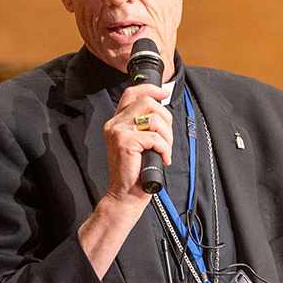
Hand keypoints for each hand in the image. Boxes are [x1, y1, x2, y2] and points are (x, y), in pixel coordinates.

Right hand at [102, 82, 172, 208]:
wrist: (124, 194)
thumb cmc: (134, 172)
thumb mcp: (137, 144)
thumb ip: (143, 126)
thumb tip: (161, 113)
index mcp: (117, 122)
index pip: (131, 94)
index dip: (149, 89)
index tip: (163, 92)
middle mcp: (115, 124)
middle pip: (147, 102)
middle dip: (165, 117)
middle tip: (166, 136)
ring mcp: (119, 132)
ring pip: (154, 119)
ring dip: (167, 136)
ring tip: (164, 150)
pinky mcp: (126, 142)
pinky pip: (156, 137)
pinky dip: (164, 148)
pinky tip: (162, 158)